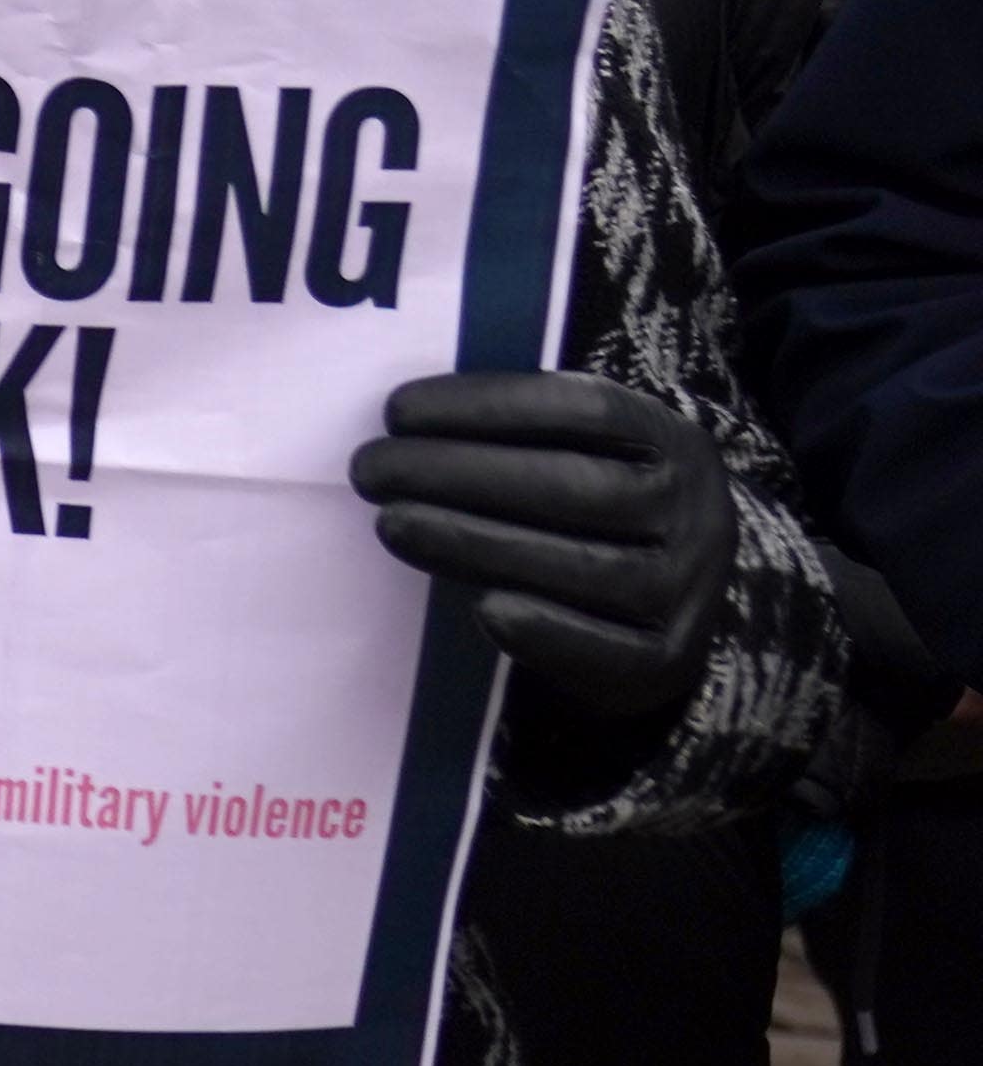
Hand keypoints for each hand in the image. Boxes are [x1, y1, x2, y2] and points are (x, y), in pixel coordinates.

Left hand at [359, 369, 733, 723]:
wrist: (669, 612)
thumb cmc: (596, 512)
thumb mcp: (590, 454)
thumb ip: (526, 433)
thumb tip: (410, 420)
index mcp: (674, 443)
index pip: (584, 409)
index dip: (488, 404)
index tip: (397, 410)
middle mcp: (695, 513)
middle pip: (572, 487)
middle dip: (457, 473)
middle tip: (370, 469)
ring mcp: (687, 591)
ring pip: (579, 565)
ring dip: (472, 543)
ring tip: (390, 523)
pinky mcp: (666, 661)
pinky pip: (601, 648)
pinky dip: (541, 629)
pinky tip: (480, 606)